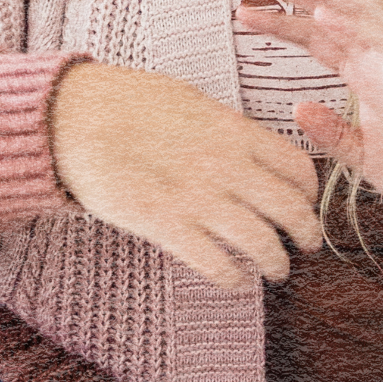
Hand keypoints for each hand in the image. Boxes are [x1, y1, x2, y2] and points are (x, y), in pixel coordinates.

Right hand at [50, 61, 321, 291]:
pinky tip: (235, 281)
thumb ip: (223, 128)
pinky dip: (234, 278)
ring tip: (275, 271)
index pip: (297, 167)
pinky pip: (216, 263)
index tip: (305, 201)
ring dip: (276, 263)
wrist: (73, 117)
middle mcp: (226, 166)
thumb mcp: (189, 101)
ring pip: (262, 243)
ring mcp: (198, 198)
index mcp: (234, 131)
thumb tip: (246, 143)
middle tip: (306, 245)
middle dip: (307, 234)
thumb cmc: (125, 102)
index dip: (309, 191)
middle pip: (291, 210)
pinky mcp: (166, 226)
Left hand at [236, 0, 382, 222]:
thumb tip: (296, 109)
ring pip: (353, 12)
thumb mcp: (359, 154)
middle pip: (330, 11)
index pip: (316, 37)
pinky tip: (321, 12)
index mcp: (365, 73)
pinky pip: (378, 38)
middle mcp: (377, 58)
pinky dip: (349, 23)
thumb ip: (329, 132)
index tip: (244, 11)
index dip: (281, 22)